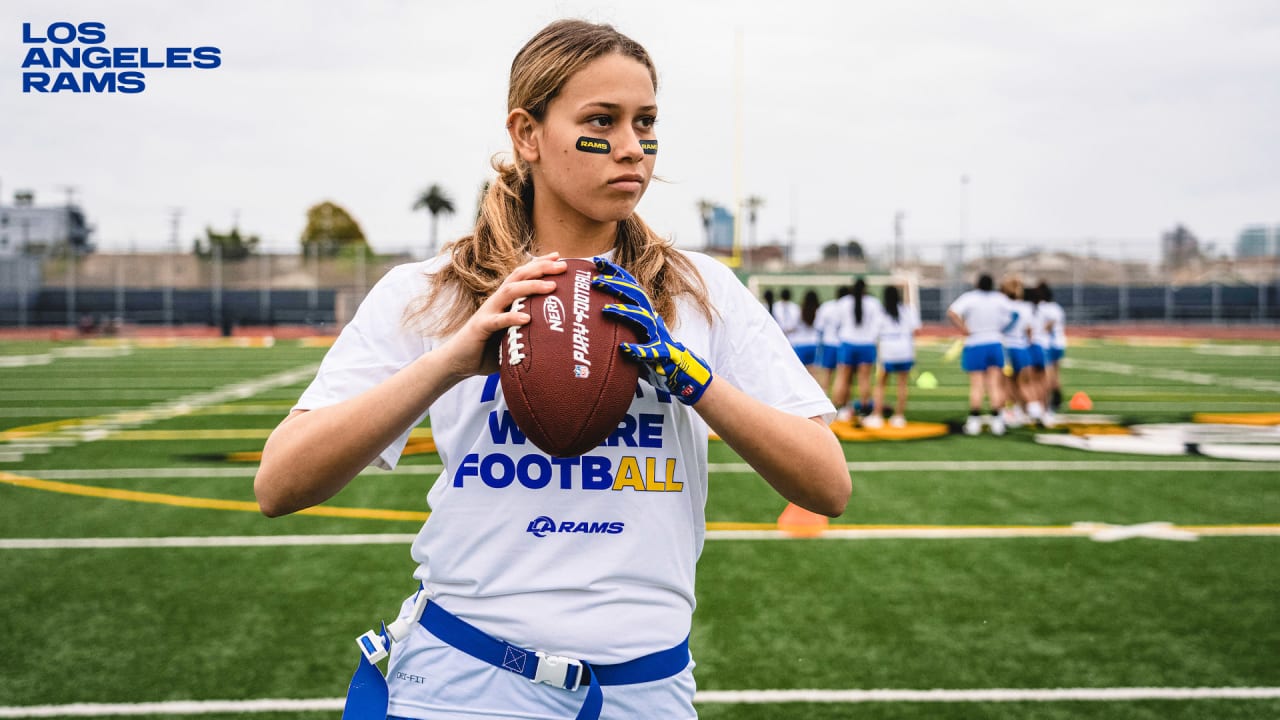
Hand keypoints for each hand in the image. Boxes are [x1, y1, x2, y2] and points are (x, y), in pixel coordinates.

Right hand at [437, 253, 565, 379]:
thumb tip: (555, 335)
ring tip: (552, 286)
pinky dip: (512, 318)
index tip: (559, 257)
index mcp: (505, 300)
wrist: (458, 361)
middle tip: (563, 266)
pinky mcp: (480, 327)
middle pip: (519, 276)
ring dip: (531, 286)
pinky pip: (497, 321)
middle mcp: (496, 301)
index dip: (539, 264)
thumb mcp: (512, 335)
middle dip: (541, 268)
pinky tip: (527, 319)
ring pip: (509, 292)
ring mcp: (488, 312)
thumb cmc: (489, 348)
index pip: (523, 275)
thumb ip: (529, 331)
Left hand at [592, 257, 712, 404]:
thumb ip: (619, 320)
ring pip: (643, 318)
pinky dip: (638, 349)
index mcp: (644, 311)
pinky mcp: (662, 354)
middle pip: (636, 295)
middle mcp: (651, 318)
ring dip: (624, 311)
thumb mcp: (633, 331)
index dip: (615, 272)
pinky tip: (624, 349)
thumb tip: (591, 310)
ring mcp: (658, 335)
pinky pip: (651, 351)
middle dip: (616, 285)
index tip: (596, 262)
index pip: (630, 286)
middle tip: (595, 281)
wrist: (679, 370)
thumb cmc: (650, 350)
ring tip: (605, 310)